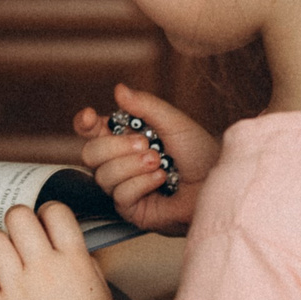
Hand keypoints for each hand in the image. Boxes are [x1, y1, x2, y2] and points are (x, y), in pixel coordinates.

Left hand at [0, 202, 119, 299]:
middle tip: (19, 238)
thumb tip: (69, 245)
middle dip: (17, 222)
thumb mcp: (101, 292)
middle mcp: (44, 270)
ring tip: (3, 260)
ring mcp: (17, 290)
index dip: (47, 213)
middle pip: (18, 216)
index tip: (44, 224)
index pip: (55, 212)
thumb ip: (83, 263)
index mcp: (74, 262)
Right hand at [76, 83, 216, 235]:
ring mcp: (124, 186)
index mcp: (126, 138)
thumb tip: (119, 89)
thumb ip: (145, 106)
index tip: (91, 117)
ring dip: (132, 166)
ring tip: (159, 163)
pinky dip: (141, 184)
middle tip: (145, 144)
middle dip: (114, 146)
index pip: (92, 131)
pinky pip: (120, 195)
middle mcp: (120, 162)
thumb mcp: (174, 123)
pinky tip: (160, 180)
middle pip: (90, 153)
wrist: (216, 184)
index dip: (84, 124)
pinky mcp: (132, 209)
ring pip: (103, 175)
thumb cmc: (201, 154)